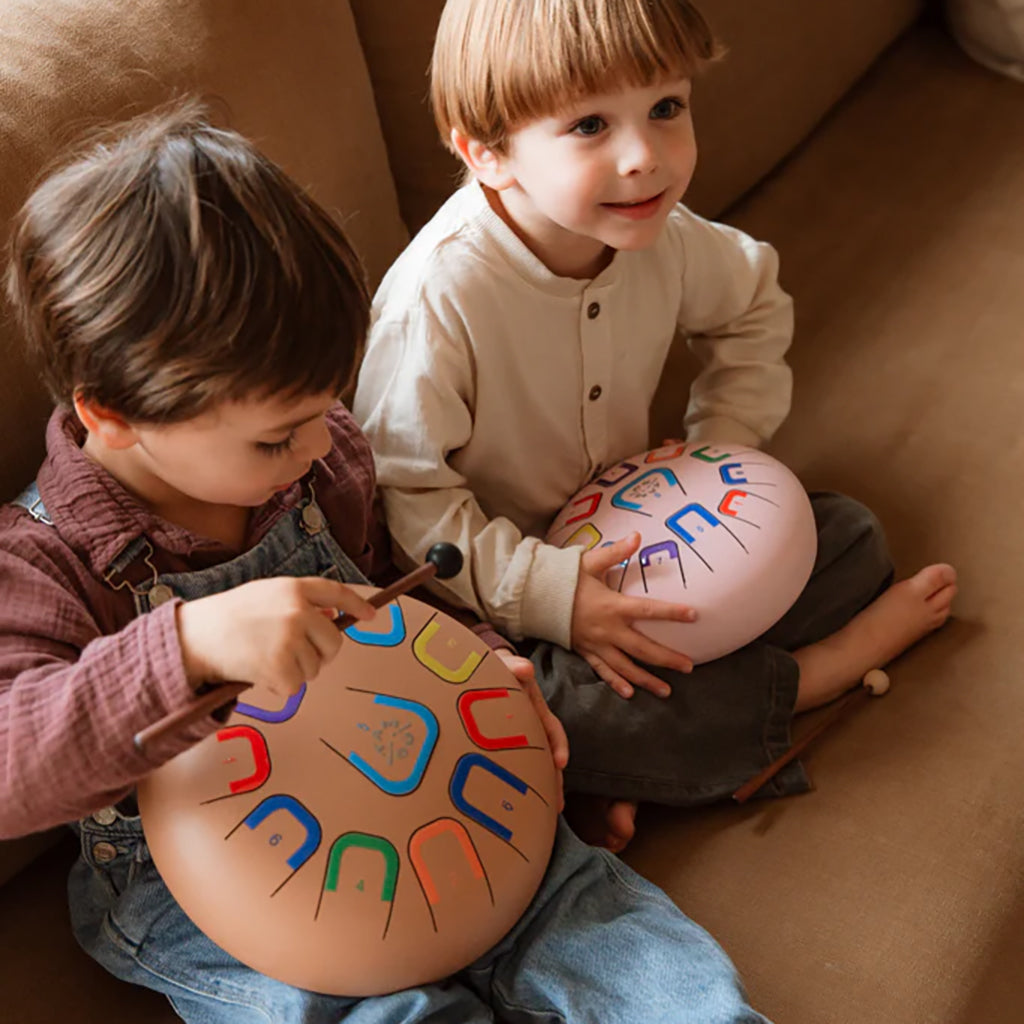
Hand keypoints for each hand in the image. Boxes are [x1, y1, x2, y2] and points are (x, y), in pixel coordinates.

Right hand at [176, 577, 375, 696]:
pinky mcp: (281, 667)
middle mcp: (298, 611)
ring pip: (316, 667)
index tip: (371, 615)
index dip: (357, 604)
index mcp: (294, 588)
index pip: (337, 593)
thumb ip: (299, 602)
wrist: (195, 637)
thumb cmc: (229, 617)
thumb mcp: (266, 595)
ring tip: (265, 658)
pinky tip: (260, 673)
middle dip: (320, 653)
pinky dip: (281, 686)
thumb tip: (333, 615)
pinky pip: (296, 686)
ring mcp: (291, 639)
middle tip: (292, 654)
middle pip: (334, 641)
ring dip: (296, 670)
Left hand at [495, 648, 566, 812]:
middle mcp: (531, 724)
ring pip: (535, 764)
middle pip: (548, 754)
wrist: (475, 671)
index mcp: (533, 706)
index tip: (561, 762)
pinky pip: (515, 767)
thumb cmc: (490, 667)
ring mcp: (519, 737)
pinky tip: (518, 805)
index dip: (558, 744)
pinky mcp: (504, 748)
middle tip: (558, 803)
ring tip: (548, 812)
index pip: (551, 727)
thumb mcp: (499, 664)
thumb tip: (524, 668)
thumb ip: (511, 665)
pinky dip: (520, 784)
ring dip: (543, 786)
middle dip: (554, 779)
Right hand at [570, 533, 695, 698]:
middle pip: (643, 649)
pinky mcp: (584, 652)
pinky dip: (616, 683)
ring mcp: (596, 644)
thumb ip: (616, 552)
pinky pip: (602, 671)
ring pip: (625, 667)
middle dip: (667, 659)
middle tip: (689, 666)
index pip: (649, 610)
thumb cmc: (563, 578)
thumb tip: (637, 535)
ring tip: (667, 691)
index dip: (672, 613)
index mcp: (612, 606)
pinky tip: (630, 693)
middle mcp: (607, 630)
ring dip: (647, 680)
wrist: (533, 596)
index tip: (694, 615)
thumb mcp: (590, 562)